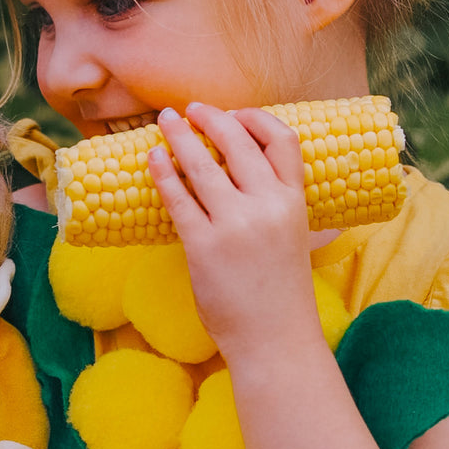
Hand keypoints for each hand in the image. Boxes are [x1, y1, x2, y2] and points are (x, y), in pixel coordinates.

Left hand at [148, 103, 318, 356]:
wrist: (274, 339)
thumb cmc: (279, 293)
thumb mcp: (291, 239)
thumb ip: (275, 206)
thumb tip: (243, 177)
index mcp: (295, 202)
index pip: (283, 140)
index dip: (257, 119)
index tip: (236, 113)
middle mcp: (267, 206)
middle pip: (237, 142)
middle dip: (211, 118)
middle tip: (189, 110)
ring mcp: (235, 225)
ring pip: (202, 164)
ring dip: (180, 136)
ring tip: (165, 123)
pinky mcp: (203, 246)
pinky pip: (178, 198)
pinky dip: (163, 172)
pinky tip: (153, 159)